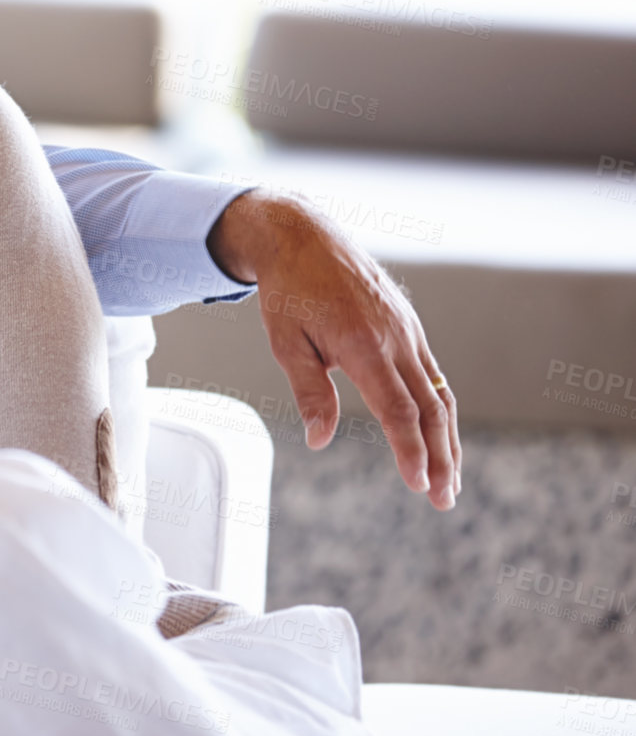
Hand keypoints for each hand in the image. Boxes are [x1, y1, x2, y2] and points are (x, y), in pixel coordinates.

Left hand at [208, 190, 460, 510]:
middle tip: (443, 499)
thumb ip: (309, 391)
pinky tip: (439, 435)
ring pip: (438, 393)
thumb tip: (319, 440)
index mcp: (363, 344)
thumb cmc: (289, 291)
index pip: (397, 409)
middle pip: (429, 408)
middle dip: (440, 458)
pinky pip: (432, 374)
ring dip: (447, 439)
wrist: (304, 237)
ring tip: (449, 479)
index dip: (411, 450)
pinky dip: (440, 410)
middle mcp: (395, 338)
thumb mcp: (286, 342)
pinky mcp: (409, 327)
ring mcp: (407, 330)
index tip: (418, 484)